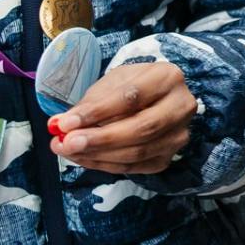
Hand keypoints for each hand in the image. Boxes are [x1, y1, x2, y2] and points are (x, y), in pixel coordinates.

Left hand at [48, 62, 195, 174]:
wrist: (154, 99)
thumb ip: (91, 103)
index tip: (66, 123)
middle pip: (142, 128)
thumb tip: (62, 125)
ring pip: (138, 152)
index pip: (132, 97)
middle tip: (68, 144)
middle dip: (100, 139)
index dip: (98, 112)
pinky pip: (135, 167)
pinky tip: (84, 158)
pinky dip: (106, 165)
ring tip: (68, 150)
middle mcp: (181, 106)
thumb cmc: (131, 86)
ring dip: (98, 155)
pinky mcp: (169, 156)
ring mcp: (178, 135)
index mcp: (168, 78)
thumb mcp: (112, 83)